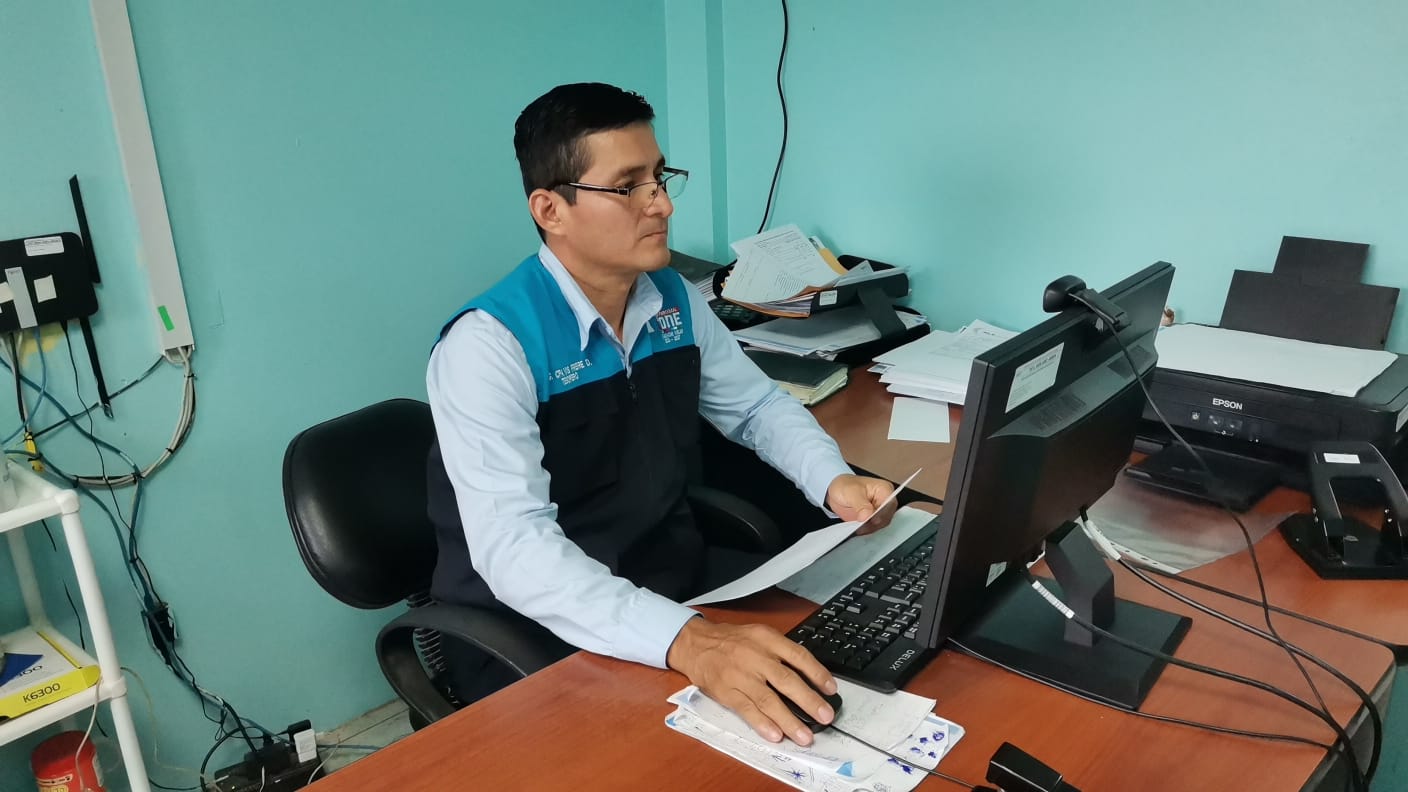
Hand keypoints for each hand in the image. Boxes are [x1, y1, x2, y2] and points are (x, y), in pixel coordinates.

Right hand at [667, 617, 836, 745]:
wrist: (696, 644)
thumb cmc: (732, 642)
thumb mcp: (759, 635)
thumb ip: (781, 653)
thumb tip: (809, 677)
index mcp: (767, 640)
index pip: (798, 656)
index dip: (817, 673)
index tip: (831, 689)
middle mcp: (755, 657)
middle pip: (786, 680)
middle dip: (809, 701)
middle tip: (825, 716)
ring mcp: (740, 676)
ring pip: (768, 700)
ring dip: (788, 720)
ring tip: (805, 736)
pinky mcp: (726, 692)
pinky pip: (746, 709)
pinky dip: (762, 723)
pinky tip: (775, 735)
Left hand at [826, 474, 896, 535]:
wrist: (836, 492)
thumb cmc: (845, 486)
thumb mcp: (851, 492)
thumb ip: (861, 505)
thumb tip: (867, 515)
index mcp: (884, 489)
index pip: (889, 505)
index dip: (881, 514)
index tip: (871, 520)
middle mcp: (885, 501)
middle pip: (886, 516)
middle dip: (874, 523)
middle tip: (861, 526)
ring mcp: (880, 511)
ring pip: (880, 525)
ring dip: (870, 528)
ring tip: (858, 528)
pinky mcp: (873, 520)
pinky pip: (873, 528)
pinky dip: (866, 530)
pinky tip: (858, 529)